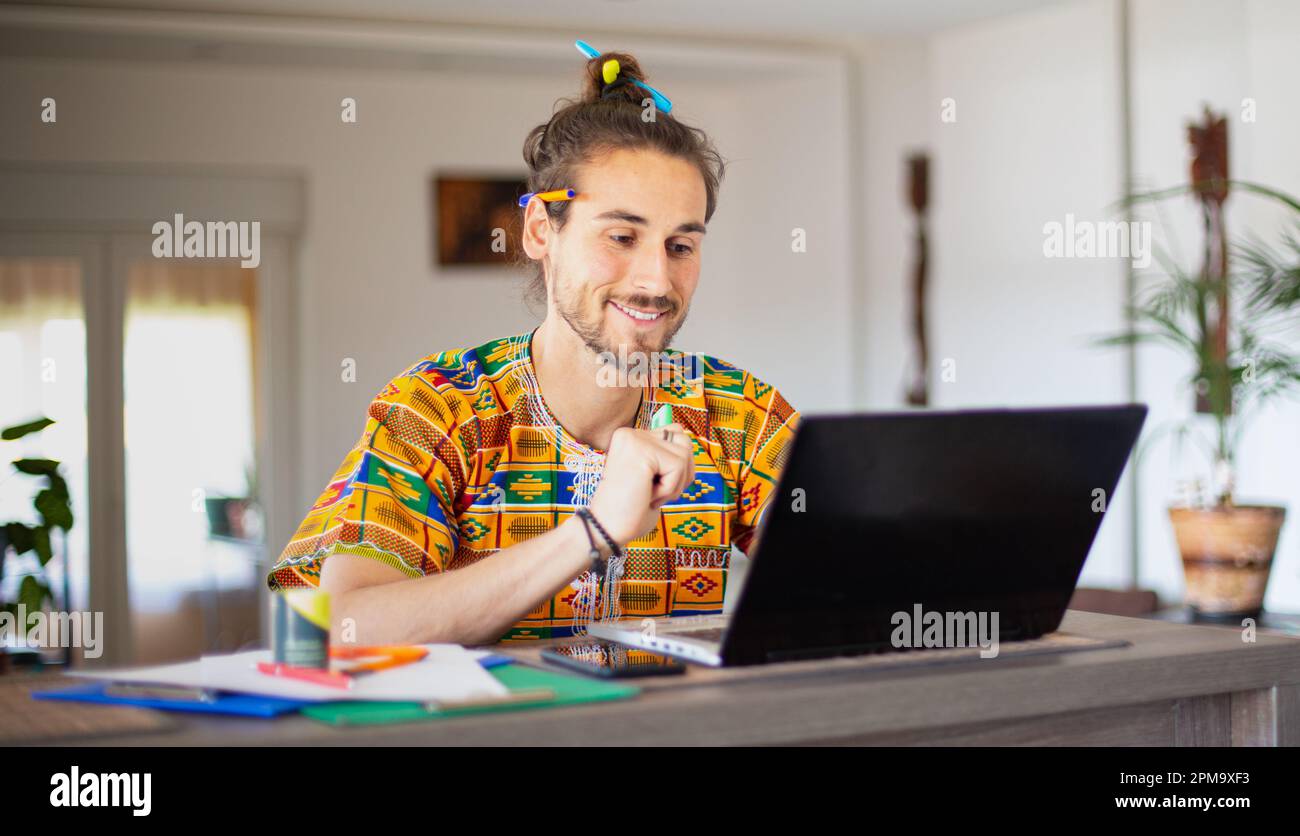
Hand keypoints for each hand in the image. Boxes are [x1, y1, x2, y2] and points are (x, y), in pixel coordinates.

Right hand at [587, 422, 695, 546]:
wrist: (607, 529)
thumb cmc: (631, 510)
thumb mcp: (654, 475)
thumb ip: (668, 455)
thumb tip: (687, 440)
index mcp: (632, 437)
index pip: (676, 435)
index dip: (677, 466)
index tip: (653, 486)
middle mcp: (631, 433)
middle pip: (684, 441)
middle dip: (681, 474)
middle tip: (653, 492)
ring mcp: (634, 439)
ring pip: (684, 454)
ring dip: (674, 483)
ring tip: (649, 494)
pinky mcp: (641, 450)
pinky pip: (678, 466)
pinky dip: (669, 488)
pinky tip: (647, 495)